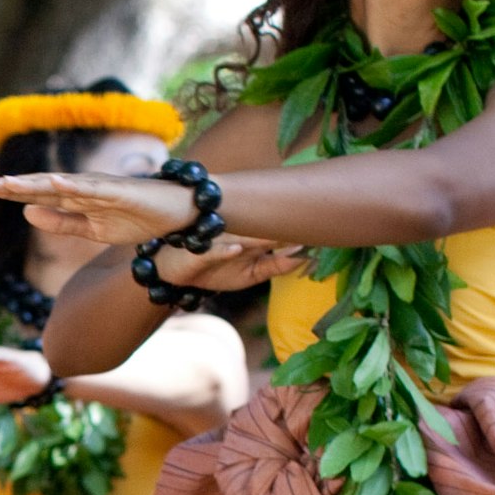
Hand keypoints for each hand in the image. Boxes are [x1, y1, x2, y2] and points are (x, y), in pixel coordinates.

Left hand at [0, 169, 202, 248]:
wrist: (180, 216)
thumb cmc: (138, 219)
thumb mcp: (92, 229)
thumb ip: (61, 222)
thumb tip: (26, 213)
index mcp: (78, 197)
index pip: (40, 192)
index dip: (14, 189)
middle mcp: (86, 188)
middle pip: (44, 185)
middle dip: (15, 184)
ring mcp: (103, 188)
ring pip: (63, 185)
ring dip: (37, 182)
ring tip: (9, 182)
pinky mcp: (121, 192)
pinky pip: (94, 189)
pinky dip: (74, 185)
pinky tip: (54, 182)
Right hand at [158, 238, 306, 295]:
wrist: (174, 273)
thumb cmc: (214, 272)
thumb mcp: (250, 275)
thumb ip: (276, 266)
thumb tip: (305, 256)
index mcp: (252, 239)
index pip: (278, 232)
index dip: (296, 229)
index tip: (320, 225)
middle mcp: (237, 235)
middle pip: (262, 228)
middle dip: (282, 224)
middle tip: (307, 219)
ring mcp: (218, 242)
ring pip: (240, 235)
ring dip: (256, 236)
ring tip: (276, 233)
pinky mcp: (200, 252)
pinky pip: (213, 251)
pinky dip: (224, 250)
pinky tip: (236, 249)